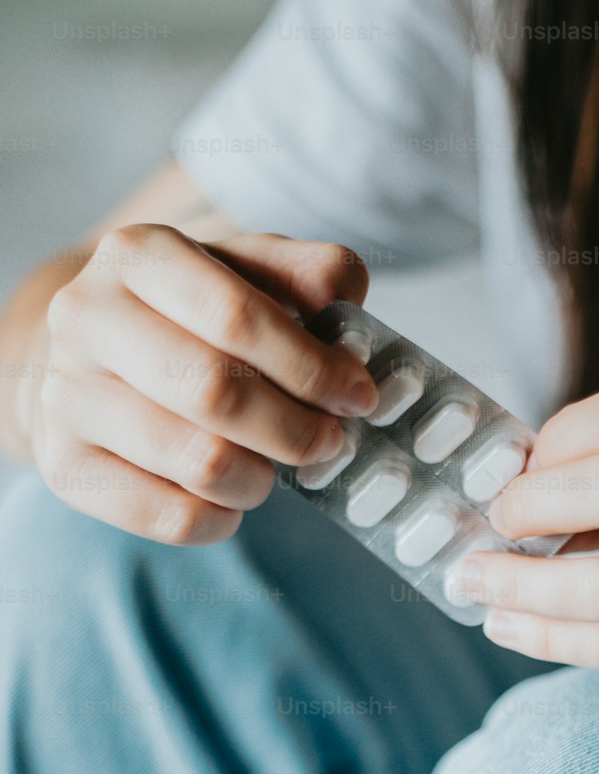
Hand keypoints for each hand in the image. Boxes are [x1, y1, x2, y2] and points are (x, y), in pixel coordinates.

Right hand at [30, 226, 378, 542]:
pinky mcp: (66, 467)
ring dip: (260, 478)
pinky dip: (222, 519)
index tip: (358, 397)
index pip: (237, 316)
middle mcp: (86, 318)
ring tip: (271, 466)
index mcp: (137, 255)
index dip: (311, 367)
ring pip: (197, 462)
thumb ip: (304, 272)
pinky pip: (171, 518)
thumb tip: (348, 294)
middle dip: (295, 429)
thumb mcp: (244, 272)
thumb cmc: (186, 317)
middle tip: (330, 442)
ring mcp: (66, 396)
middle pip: (215, 394)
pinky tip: (231, 497)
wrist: (87, 360)